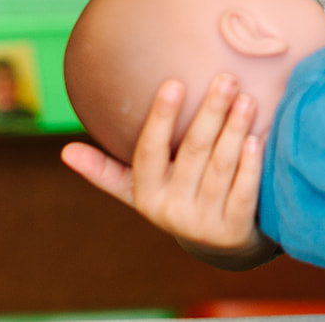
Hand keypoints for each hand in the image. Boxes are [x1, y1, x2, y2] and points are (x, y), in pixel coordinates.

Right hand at [60, 73, 275, 267]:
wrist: (221, 245)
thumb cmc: (179, 198)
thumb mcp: (141, 190)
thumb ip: (107, 171)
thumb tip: (66, 152)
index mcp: (147, 194)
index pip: (149, 151)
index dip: (160, 118)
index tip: (174, 83)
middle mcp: (171, 210)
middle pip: (191, 153)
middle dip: (210, 113)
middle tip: (226, 78)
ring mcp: (204, 223)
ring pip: (220, 169)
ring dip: (234, 131)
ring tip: (247, 99)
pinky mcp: (234, 231)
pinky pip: (243, 194)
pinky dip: (250, 167)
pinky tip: (257, 139)